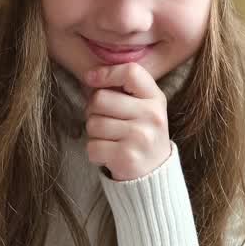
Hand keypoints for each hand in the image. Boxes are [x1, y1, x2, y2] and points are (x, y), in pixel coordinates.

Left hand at [84, 63, 171, 181]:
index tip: (91, 79)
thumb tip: (89, 77)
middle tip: (104, 121)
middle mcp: (151, 116)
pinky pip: (92, 146)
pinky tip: (109, 155)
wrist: (155, 173)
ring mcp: (140, 137)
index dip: (106, 73)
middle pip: (100, 98)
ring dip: (94, 134)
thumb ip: (122, 90)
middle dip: (93, 110)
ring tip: (110, 140)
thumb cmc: (141, 133)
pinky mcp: (127, 157)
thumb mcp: (143, 107)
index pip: (130, 72)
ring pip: (93, 124)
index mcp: (155, 99)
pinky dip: (95, 152)